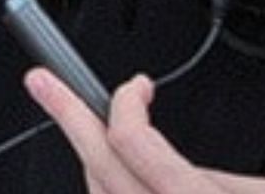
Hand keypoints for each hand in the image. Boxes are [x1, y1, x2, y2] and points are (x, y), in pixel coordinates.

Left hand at [26, 70, 264, 192]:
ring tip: (104, 141)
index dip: (126, 104)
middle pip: (98, 166)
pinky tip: (118, 181)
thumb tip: (176, 160)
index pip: (133, 141)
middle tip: (44, 84)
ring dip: (97, 163)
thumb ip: (220, 179)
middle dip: (68, 117)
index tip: (133, 86)